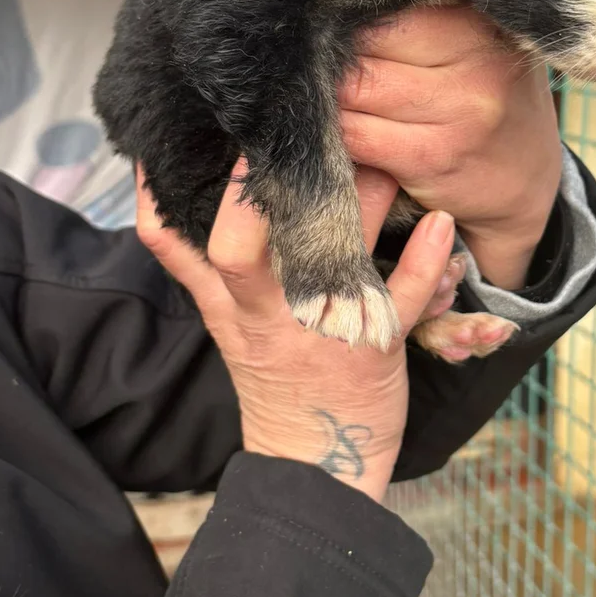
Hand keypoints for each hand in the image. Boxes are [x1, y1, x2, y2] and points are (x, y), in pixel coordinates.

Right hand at [136, 162, 454, 504]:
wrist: (316, 461)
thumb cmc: (274, 374)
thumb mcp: (223, 317)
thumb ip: (192, 259)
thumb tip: (154, 179)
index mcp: (230, 303)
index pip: (175, 245)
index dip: (167, 194)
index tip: (194, 138)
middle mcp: (267, 313)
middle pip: (239, 250)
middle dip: (258, 191)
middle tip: (292, 135)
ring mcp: (319, 329)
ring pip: (330, 259)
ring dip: (362, 202)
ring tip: (384, 162)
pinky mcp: (374, 346)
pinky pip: (401, 299)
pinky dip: (426, 259)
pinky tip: (441, 226)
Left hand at [302, 0, 563, 289]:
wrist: (527, 185)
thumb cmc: (483, 91)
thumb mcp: (466, 26)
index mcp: (486, 11)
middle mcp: (481, 52)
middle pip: (369, 30)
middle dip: (335, 39)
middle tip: (325, 41)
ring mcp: (463, 105)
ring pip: (354, 83)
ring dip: (331, 91)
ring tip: (339, 90)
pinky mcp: (438, 154)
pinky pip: (355, 133)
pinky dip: (338, 132)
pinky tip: (348, 128)